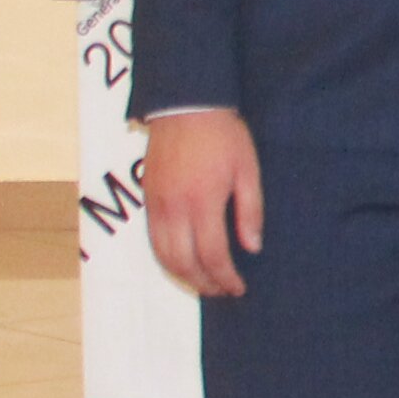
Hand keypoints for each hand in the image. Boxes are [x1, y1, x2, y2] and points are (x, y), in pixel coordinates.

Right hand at [141, 110, 263, 298]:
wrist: (185, 106)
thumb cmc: (223, 136)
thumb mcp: (248, 171)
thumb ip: (250, 211)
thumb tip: (252, 247)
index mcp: (202, 202)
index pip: (212, 255)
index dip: (225, 277)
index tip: (238, 287)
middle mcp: (174, 208)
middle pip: (183, 262)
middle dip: (203, 283)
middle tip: (222, 291)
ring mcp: (156, 204)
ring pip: (162, 255)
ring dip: (182, 275)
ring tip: (203, 283)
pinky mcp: (146, 197)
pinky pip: (151, 239)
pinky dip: (166, 258)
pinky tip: (182, 262)